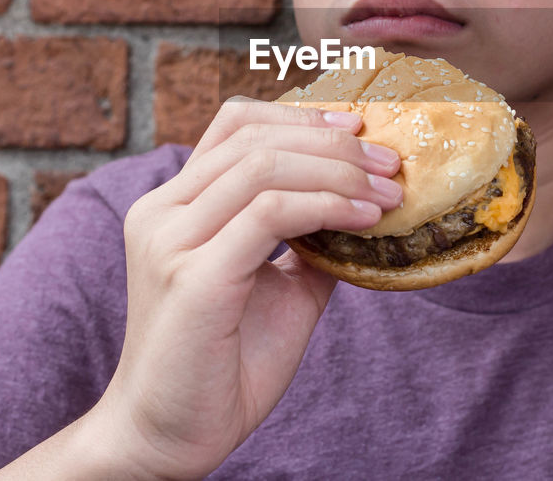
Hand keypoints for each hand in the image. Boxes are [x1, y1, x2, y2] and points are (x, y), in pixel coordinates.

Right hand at [84, 96, 401, 479]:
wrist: (171, 437)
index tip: (359, 128)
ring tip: (388, 196)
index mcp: (174, 206)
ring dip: (338, 173)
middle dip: (333, 143)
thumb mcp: (280, 287)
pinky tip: (364, 220)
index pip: (234, 125)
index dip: (300, 116)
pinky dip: (326, 206)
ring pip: (262, 167)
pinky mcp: (193, 278)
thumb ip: (310, 241)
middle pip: (253, 137)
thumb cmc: (224, 365)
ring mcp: (170, 241)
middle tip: (391, 165)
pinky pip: (267, 213)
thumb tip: (368, 207)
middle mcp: (161, 212)